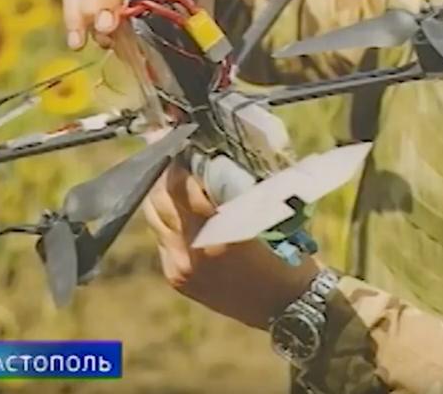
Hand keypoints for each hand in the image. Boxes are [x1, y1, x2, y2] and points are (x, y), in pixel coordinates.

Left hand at [142, 159, 318, 329]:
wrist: (288, 306)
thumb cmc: (288, 254)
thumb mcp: (266, 215)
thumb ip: (232, 191)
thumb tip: (209, 157)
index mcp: (218, 234)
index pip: (179, 185)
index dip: (175, 157)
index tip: (176, 135)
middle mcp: (191, 251)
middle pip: (159, 198)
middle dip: (164, 171)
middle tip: (171, 148)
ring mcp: (179, 267)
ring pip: (154, 218)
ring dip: (161, 194)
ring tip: (173, 174)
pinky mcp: (175, 278)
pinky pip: (162, 239)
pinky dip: (169, 220)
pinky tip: (183, 210)